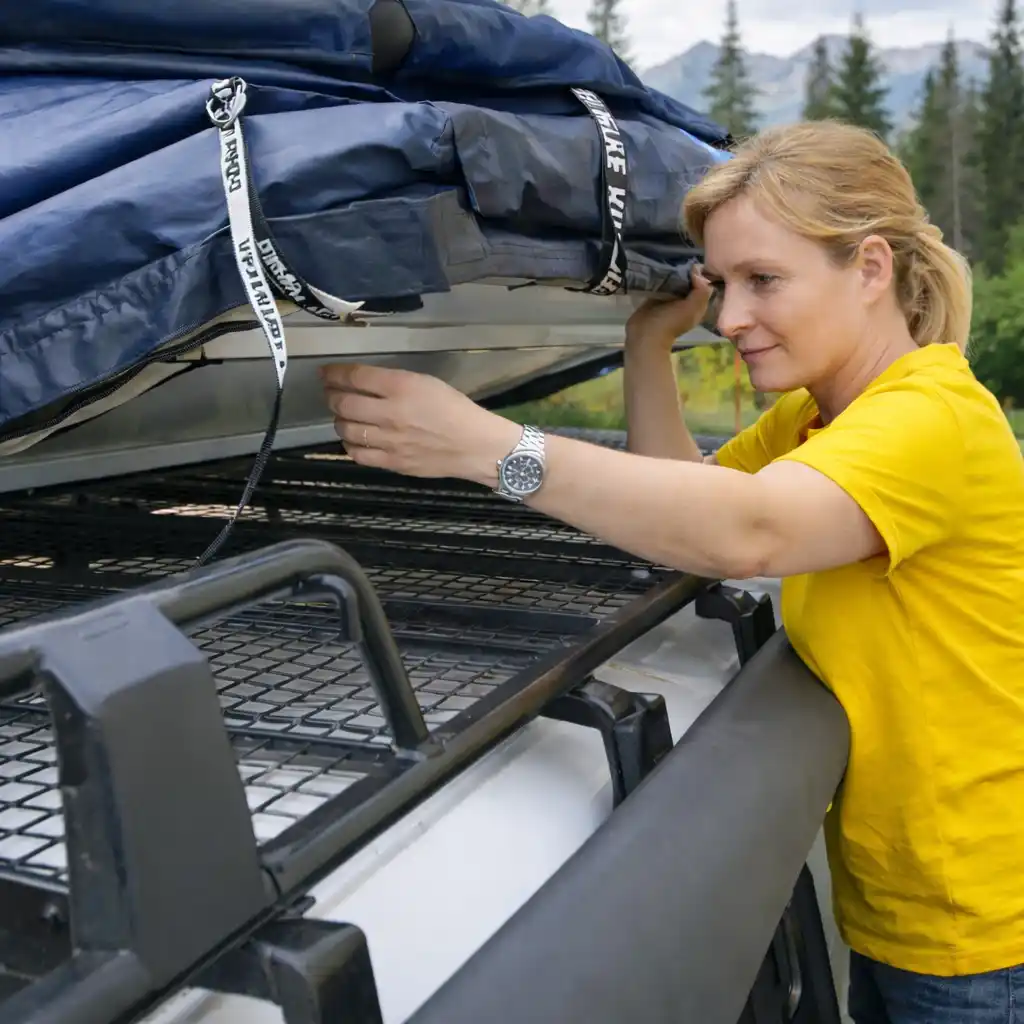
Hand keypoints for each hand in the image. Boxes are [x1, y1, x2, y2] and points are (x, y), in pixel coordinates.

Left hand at [320, 363, 521, 484]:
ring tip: (344, 417)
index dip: (334, 373)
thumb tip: (363, 383)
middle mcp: (390, 413)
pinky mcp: (392, 462)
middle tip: (332, 394)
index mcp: (402, 387)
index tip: (326, 373)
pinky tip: (355, 439)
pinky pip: (358, 454)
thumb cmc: (455, 409)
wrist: (475, 445)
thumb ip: (393, 382)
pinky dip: (350, 444)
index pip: (355, 377)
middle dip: (332, 397)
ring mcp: (389, 440)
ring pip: (346, 429)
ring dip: (339, 421)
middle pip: (343, 403)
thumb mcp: (426, 383)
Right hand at [625, 264, 712, 353]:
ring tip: (668, 260)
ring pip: (675, 279)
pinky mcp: (655, 296)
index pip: (703, 283)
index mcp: (697, 303)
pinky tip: (658, 267)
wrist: (645, 335)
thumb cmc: (670, 322)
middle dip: (685, 269)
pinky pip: (661, 281)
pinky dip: (661, 275)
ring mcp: (670, 298)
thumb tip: (697, 270)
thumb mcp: (691, 308)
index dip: (701, 272)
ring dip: (672, 270)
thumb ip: (700, 291)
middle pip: (689, 279)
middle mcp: (685, 299)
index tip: (694, 262)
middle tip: (680, 258)